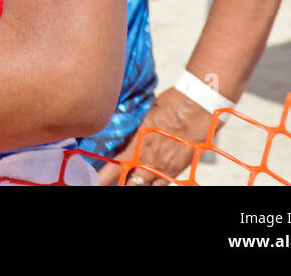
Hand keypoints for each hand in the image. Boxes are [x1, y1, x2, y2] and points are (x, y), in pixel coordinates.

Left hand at [100, 87, 215, 184]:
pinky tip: (144, 183)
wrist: (197, 108)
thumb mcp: (143, 116)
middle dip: (115, 182)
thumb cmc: (170, 105)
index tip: (93, 178)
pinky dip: (151, 185)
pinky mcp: (176, 170)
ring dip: (132, 184)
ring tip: (123, 182)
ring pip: (142, 185)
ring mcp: (163, 167)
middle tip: (104, 182)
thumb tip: (121, 138)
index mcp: (136, 144)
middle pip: (127, 181)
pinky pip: (160, 185)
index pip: (114, 166)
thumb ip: (132, 132)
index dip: (102, 175)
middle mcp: (148, 160)